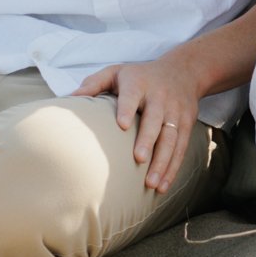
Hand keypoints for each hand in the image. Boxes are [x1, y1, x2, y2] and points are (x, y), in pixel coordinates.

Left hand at [74, 54, 201, 192]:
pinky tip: (162, 186)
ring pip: (171, 138)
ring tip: (151, 184)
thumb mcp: (117, 72)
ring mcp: (175, 111)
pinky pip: (181, 147)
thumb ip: (94, 83)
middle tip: (139, 159)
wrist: (183, 70)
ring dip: (162, 161)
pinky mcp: (186, 124)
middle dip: (148, 140)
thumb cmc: (140, 76)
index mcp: (138, 83)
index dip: (128, 109)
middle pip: (155, 119)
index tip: (122, 125)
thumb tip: (69, 99)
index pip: (132, 95)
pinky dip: (172, 168)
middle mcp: (159, 97)